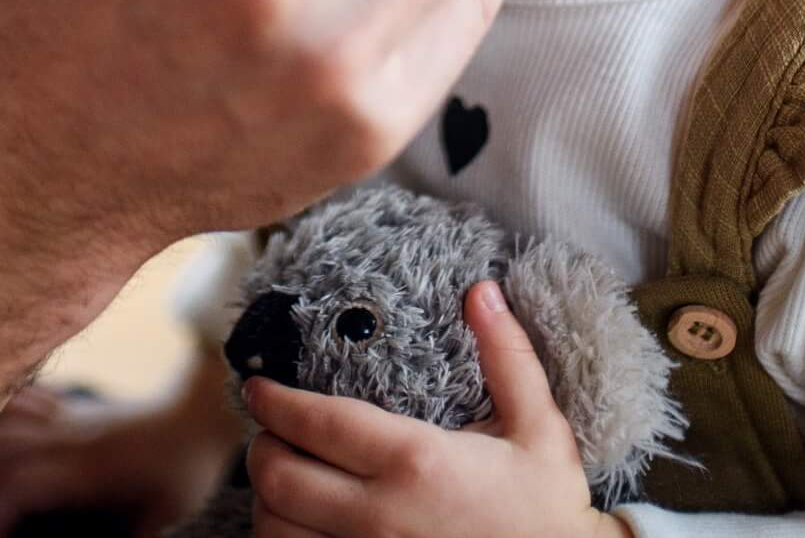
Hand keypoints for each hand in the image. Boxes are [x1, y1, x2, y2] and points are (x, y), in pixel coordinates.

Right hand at [0, 380, 241, 537]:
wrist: (206, 408)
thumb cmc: (188, 466)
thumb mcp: (166, 514)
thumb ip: (134, 536)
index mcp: (90, 467)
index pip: (21, 481)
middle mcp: (71, 436)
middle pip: (0, 449)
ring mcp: (72, 417)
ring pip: (5, 422)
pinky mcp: (76, 408)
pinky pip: (25, 401)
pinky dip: (3, 421)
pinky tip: (4, 445)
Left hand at [241, 281, 625, 537]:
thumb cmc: (547, 509)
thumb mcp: (540, 429)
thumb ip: (509, 358)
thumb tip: (482, 291)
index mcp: (417, 461)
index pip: (316, 422)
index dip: (274, 401)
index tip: (258, 387)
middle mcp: (380, 515)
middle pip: (278, 476)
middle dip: (263, 446)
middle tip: (272, 429)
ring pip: (276, 527)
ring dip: (268, 498)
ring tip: (284, 474)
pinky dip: (284, 537)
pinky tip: (299, 522)